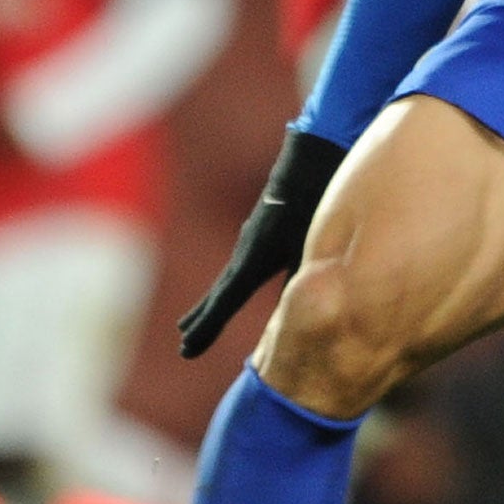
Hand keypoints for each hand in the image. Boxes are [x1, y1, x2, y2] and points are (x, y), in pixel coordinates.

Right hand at [177, 130, 346, 357]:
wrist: (314, 153)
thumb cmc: (319, 196)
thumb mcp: (315, 241)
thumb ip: (309, 277)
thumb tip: (308, 309)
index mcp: (255, 258)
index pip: (225, 302)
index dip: (207, 327)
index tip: (185, 351)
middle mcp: (246, 250)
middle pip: (218, 294)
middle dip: (202, 320)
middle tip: (184, 345)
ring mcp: (252, 239)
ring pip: (226, 280)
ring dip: (209, 304)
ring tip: (189, 324)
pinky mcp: (263, 231)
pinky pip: (239, 267)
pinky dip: (226, 285)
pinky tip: (228, 287)